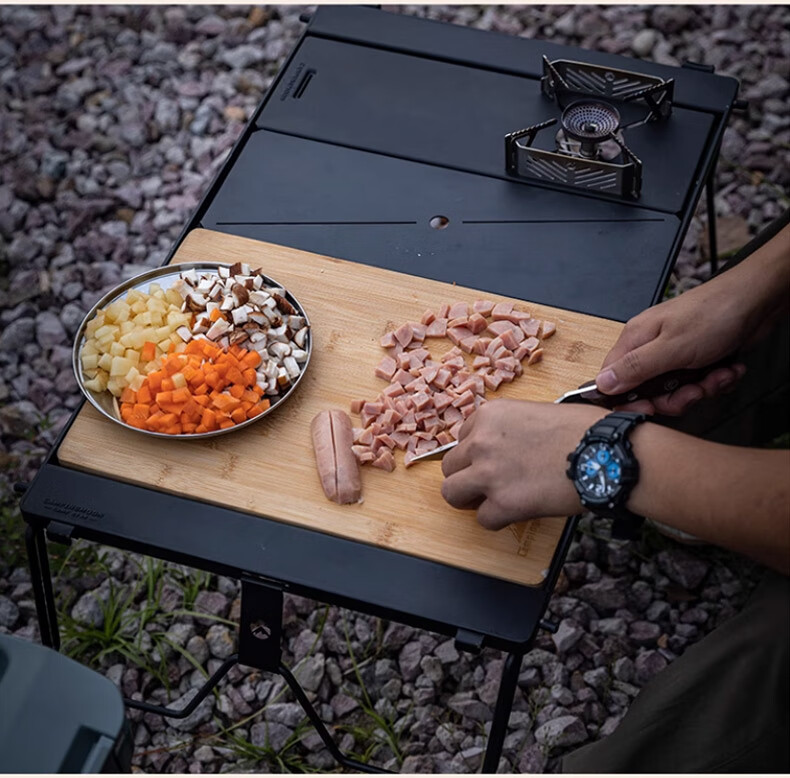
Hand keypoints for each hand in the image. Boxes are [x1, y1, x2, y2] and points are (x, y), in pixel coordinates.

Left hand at [441, 399, 605, 529]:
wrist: (606, 453)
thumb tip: (507, 445)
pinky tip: (516, 513)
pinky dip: (497, 520)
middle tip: (486, 483)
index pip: (462, 437)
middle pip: (450, 465)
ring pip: (451, 493)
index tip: (490, 459)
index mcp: (490, 415)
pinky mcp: (502, 503)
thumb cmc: (585, 430)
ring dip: (469, 499)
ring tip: (488, 502)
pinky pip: (482, 520)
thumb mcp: (538, 412)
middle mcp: (481, 441)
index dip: (476, 452)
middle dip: (467, 475)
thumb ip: (511, 427)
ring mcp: (488, 473)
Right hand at [596, 273, 749, 415]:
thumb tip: (602, 384)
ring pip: (676, 390)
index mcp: (636, 340)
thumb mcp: (672, 347)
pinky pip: (696, 384)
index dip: (628, 400)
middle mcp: (652, 347)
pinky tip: (725, 369)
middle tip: (693, 389)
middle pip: (648, 391)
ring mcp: (674, 353)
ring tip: (716, 374)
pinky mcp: (696, 358)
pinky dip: (715, 381)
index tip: (650, 406)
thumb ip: (634, 367)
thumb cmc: (717, 312)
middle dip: (676, 397)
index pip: (613, 380)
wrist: (758, 299)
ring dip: (701, 388)